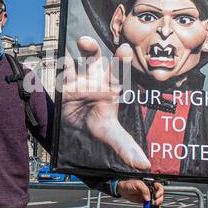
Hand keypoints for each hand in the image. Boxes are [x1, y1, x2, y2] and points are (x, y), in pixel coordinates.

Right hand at [62, 36, 149, 169]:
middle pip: (98, 61)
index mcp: (110, 89)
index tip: (124, 50)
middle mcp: (97, 79)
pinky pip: (64, 71)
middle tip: (93, 42)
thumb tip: (144, 165)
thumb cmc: (95, 122)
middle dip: (95, 50)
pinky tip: (64, 61)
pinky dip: (64, 66)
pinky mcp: (66, 82)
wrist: (73, 124)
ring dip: (84, 48)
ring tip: (83, 42)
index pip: (117, 74)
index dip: (121, 62)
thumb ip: (126, 147)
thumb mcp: (110, 134)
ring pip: (83, 59)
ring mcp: (81, 79)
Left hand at [117, 180, 164, 207]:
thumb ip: (144, 189)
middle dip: (159, 200)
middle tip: (155, 203)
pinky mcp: (144, 202)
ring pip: (156, 202)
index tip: (156, 196)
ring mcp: (147, 197)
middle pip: (159, 195)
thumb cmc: (128, 184)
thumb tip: (148, 197)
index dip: (160, 192)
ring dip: (158, 207)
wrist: (122, 190)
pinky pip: (151, 206)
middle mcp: (149, 190)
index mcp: (149, 184)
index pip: (159, 187)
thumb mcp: (137, 184)